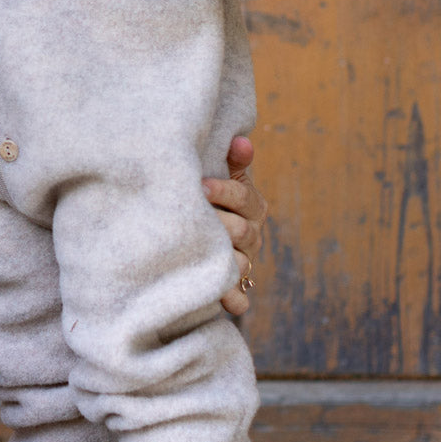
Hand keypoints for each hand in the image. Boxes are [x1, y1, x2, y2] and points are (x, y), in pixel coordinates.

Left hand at [204, 135, 267, 315]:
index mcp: (251, 207)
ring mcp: (244, 263)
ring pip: (240, 264)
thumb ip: (231, 162)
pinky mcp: (233, 289)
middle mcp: (252, 236)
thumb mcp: (220, 177)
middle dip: (217, 224)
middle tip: (188, 218)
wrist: (196, 236)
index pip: (245, 198)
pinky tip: (225, 301)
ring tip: (195, 254)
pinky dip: (234, 300)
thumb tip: (240, 140)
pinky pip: (240, 298)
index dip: (224, 191)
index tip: (199, 185)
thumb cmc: (207, 200)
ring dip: (220, 260)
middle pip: (241, 231)